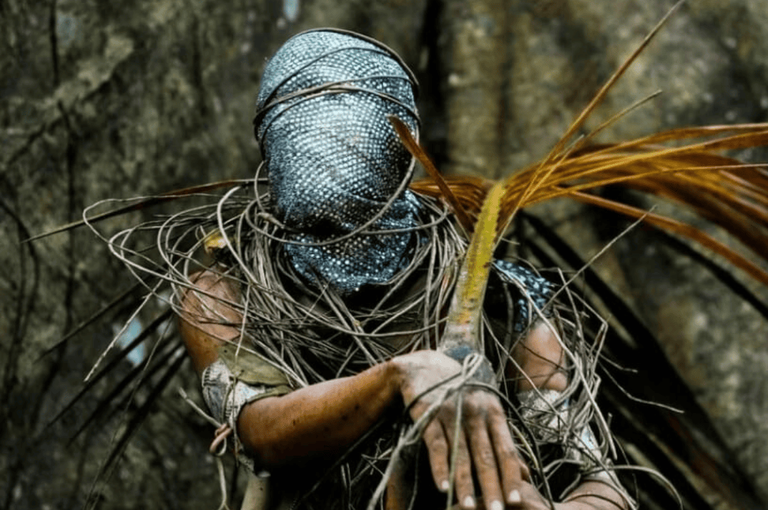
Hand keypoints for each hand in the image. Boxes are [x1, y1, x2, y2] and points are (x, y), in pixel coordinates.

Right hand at [392, 351, 529, 509]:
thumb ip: (502, 441)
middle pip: (485, 455)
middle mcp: (475, 412)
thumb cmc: (460, 395)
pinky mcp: (428, 414)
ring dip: (465, 483)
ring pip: (461, 454)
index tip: (515, 501)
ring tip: (467, 508)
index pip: (506, 449)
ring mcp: (451, 413)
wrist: (424, 368)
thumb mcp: (485, 412)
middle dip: (491, 486)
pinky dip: (440, 467)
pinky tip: (443, 487)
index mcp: (493, 412)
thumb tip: (525, 474)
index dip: (510, 476)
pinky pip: (437, 445)